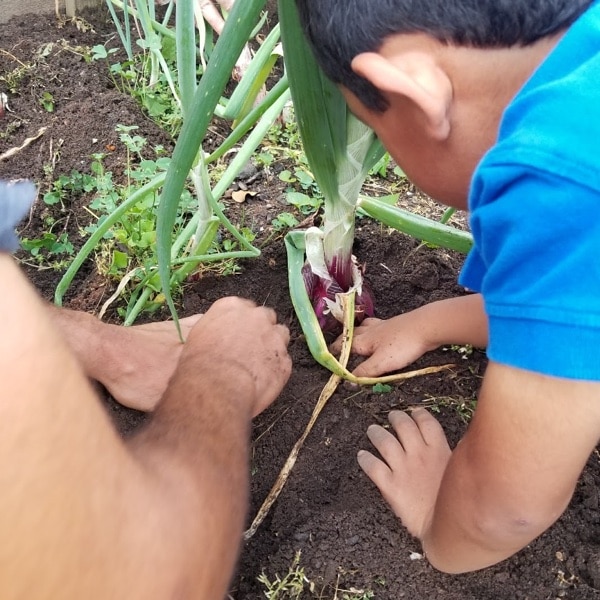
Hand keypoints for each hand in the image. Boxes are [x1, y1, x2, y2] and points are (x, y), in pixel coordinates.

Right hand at [183, 297, 290, 416]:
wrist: (216, 388)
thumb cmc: (199, 364)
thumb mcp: (198, 336)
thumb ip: (215, 328)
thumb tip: (218, 335)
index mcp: (232, 306)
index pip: (244, 307)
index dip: (242, 322)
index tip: (238, 333)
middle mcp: (256, 317)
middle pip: (265, 317)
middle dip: (261, 330)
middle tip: (250, 348)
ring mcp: (274, 337)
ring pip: (280, 336)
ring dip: (272, 347)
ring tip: (258, 365)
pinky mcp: (284, 361)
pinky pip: (283, 362)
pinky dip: (276, 369)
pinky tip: (262, 380)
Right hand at [330, 312, 434, 377]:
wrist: (427, 326)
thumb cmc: (402, 345)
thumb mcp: (381, 363)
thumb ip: (364, 372)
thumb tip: (347, 380)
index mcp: (363, 339)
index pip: (342, 346)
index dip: (334, 353)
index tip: (328, 359)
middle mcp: (369, 330)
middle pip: (351, 333)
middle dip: (343, 341)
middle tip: (338, 349)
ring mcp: (383, 326)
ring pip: (364, 327)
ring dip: (357, 333)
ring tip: (355, 338)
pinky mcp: (395, 325)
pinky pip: (377, 327)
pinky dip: (372, 330)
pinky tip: (378, 334)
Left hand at [358, 409, 450, 538]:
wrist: (448, 529)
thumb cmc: (457, 504)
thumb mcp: (460, 473)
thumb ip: (453, 457)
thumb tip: (458, 445)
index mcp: (439, 450)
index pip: (426, 422)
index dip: (419, 414)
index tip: (414, 412)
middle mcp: (419, 455)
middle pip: (403, 426)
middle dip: (396, 418)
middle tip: (392, 417)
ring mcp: (403, 469)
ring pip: (384, 441)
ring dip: (376, 433)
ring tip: (372, 430)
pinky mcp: (390, 485)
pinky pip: (372, 466)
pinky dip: (365, 459)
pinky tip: (362, 456)